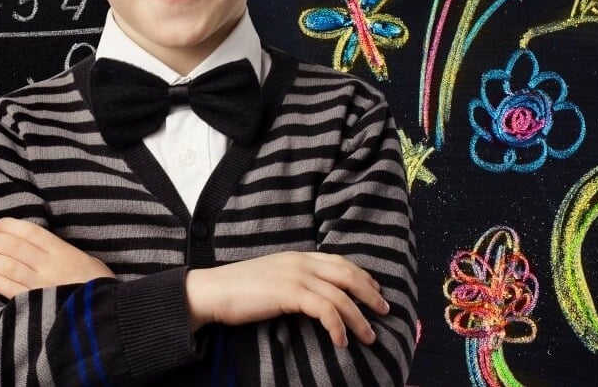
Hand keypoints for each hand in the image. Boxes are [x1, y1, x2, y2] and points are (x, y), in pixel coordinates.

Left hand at [0, 217, 115, 298]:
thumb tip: (38, 247)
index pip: (30, 232)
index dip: (10, 226)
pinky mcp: (35, 304)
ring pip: (8, 266)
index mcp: (63, 251)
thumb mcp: (86, 260)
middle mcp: (49, 265)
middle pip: (14, 247)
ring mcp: (40, 285)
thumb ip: (63, 253)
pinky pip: (10, 290)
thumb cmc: (99, 287)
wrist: (106, 316)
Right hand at [185, 252, 388, 347]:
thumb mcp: (272, 278)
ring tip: (369, 336)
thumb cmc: (238, 289)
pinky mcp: (290, 293)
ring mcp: (296, 275)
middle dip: (370, 293)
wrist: (213, 291)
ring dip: (359, 318)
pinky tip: (341, 341)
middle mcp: (301, 261)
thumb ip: (293, 281)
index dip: (361, 276)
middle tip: (384, 311)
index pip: (339, 262)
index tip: (375, 290)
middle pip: (348, 275)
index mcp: (298, 256)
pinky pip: (325, 310)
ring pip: (341, 295)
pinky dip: (338, 326)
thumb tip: (312, 297)